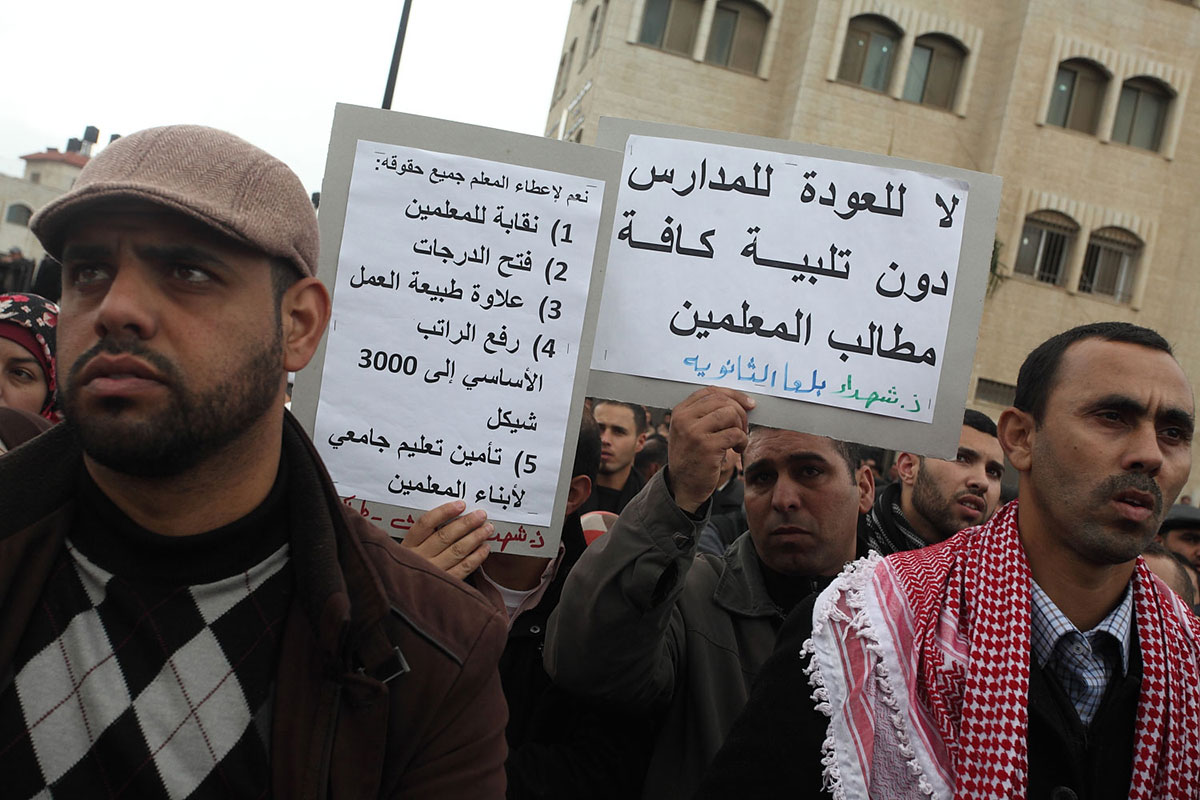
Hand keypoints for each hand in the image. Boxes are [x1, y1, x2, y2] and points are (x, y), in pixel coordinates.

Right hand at [401, 501, 491, 579]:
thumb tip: (450, 518)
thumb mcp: (404, 552)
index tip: (460, 505)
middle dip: (466, 523)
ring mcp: (432, 572)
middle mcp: (419, 559)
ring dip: (475, 538)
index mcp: (407, 546)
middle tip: (481, 515)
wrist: (401, 600)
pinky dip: (476, 557)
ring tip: (487, 529)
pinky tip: (485, 548)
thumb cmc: (407, 570)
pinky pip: (463, 569)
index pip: (425, 524)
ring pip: (457, 551)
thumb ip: (421, 538)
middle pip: (445, 536)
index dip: (444, 512)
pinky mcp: (445, 585)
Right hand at [667, 386, 754, 512]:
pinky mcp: (706, 447)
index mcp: (680, 411)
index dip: (733, 395)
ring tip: (738, 440)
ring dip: (741, 427)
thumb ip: (707, 414)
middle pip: (723, 401)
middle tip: (743, 428)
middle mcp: (684, 419)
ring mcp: (694, 432)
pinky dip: (742, 441)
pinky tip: (737, 449)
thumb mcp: (691, 431)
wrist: (682, 486)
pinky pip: (735, 434)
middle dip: (740, 413)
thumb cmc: (693, 457)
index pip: (710, 391)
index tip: (748, 404)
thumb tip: (741, 401)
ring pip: (730, 414)